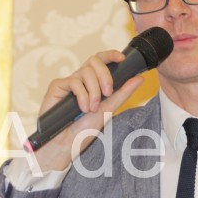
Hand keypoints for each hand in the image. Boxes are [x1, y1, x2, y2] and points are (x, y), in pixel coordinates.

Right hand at [31, 49, 142, 171]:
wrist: (66, 143)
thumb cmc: (85, 129)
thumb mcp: (108, 110)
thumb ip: (123, 93)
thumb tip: (140, 78)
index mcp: (94, 83)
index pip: (102, 61)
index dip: (111, 55)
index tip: (122, 58)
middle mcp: (81, 79)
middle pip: (94, 60)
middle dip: (105, 75)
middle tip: (108, 93)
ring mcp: (69, 82)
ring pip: (86, 71)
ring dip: (94, 90)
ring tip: (92, 108)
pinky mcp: (57, 86)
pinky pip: (73, 81)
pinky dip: (82, 95)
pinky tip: (82, 108)